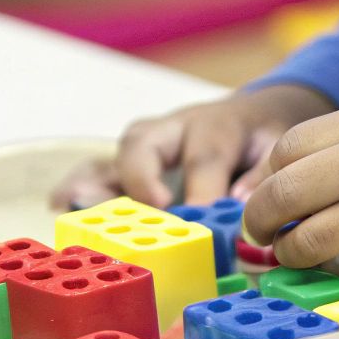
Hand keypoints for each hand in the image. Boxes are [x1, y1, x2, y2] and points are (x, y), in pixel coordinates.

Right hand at [48, 84, 336, 210]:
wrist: (249, 118)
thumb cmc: (261, 139)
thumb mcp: (278, 148)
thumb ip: (263, 174)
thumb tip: (238, 205)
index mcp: (215, 126)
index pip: (205, 156)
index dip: (201, 188)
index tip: (200, 219)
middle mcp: (170, 131)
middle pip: (144, 145)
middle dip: (141, 179)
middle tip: (144, 213)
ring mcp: (144, 146)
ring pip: (114, 157)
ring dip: (97, 183)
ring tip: (75, 206)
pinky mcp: (126, 163)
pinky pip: (97, 170)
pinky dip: (79, 186)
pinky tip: (60, 205)